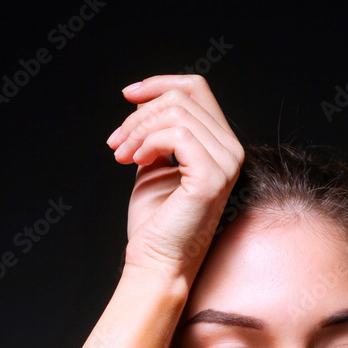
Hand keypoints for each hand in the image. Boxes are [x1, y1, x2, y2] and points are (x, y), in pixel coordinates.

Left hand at [107, 74, 244, 283]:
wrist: (157, 263)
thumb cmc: (155, 223)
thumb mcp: (154, 164)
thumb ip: (157, 133)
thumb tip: (145, 102)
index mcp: (220, 146)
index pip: (196, 89)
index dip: (159, 84)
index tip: (128, 96)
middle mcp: (231, 151)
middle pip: (183, 97)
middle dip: (139, 114)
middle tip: (116, 144)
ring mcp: (226, 164)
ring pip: (177, 112)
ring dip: (137, 130)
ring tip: (121, 155)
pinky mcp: (212, 177)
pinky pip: (177, 134)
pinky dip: (148, 142)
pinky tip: (135, 161)